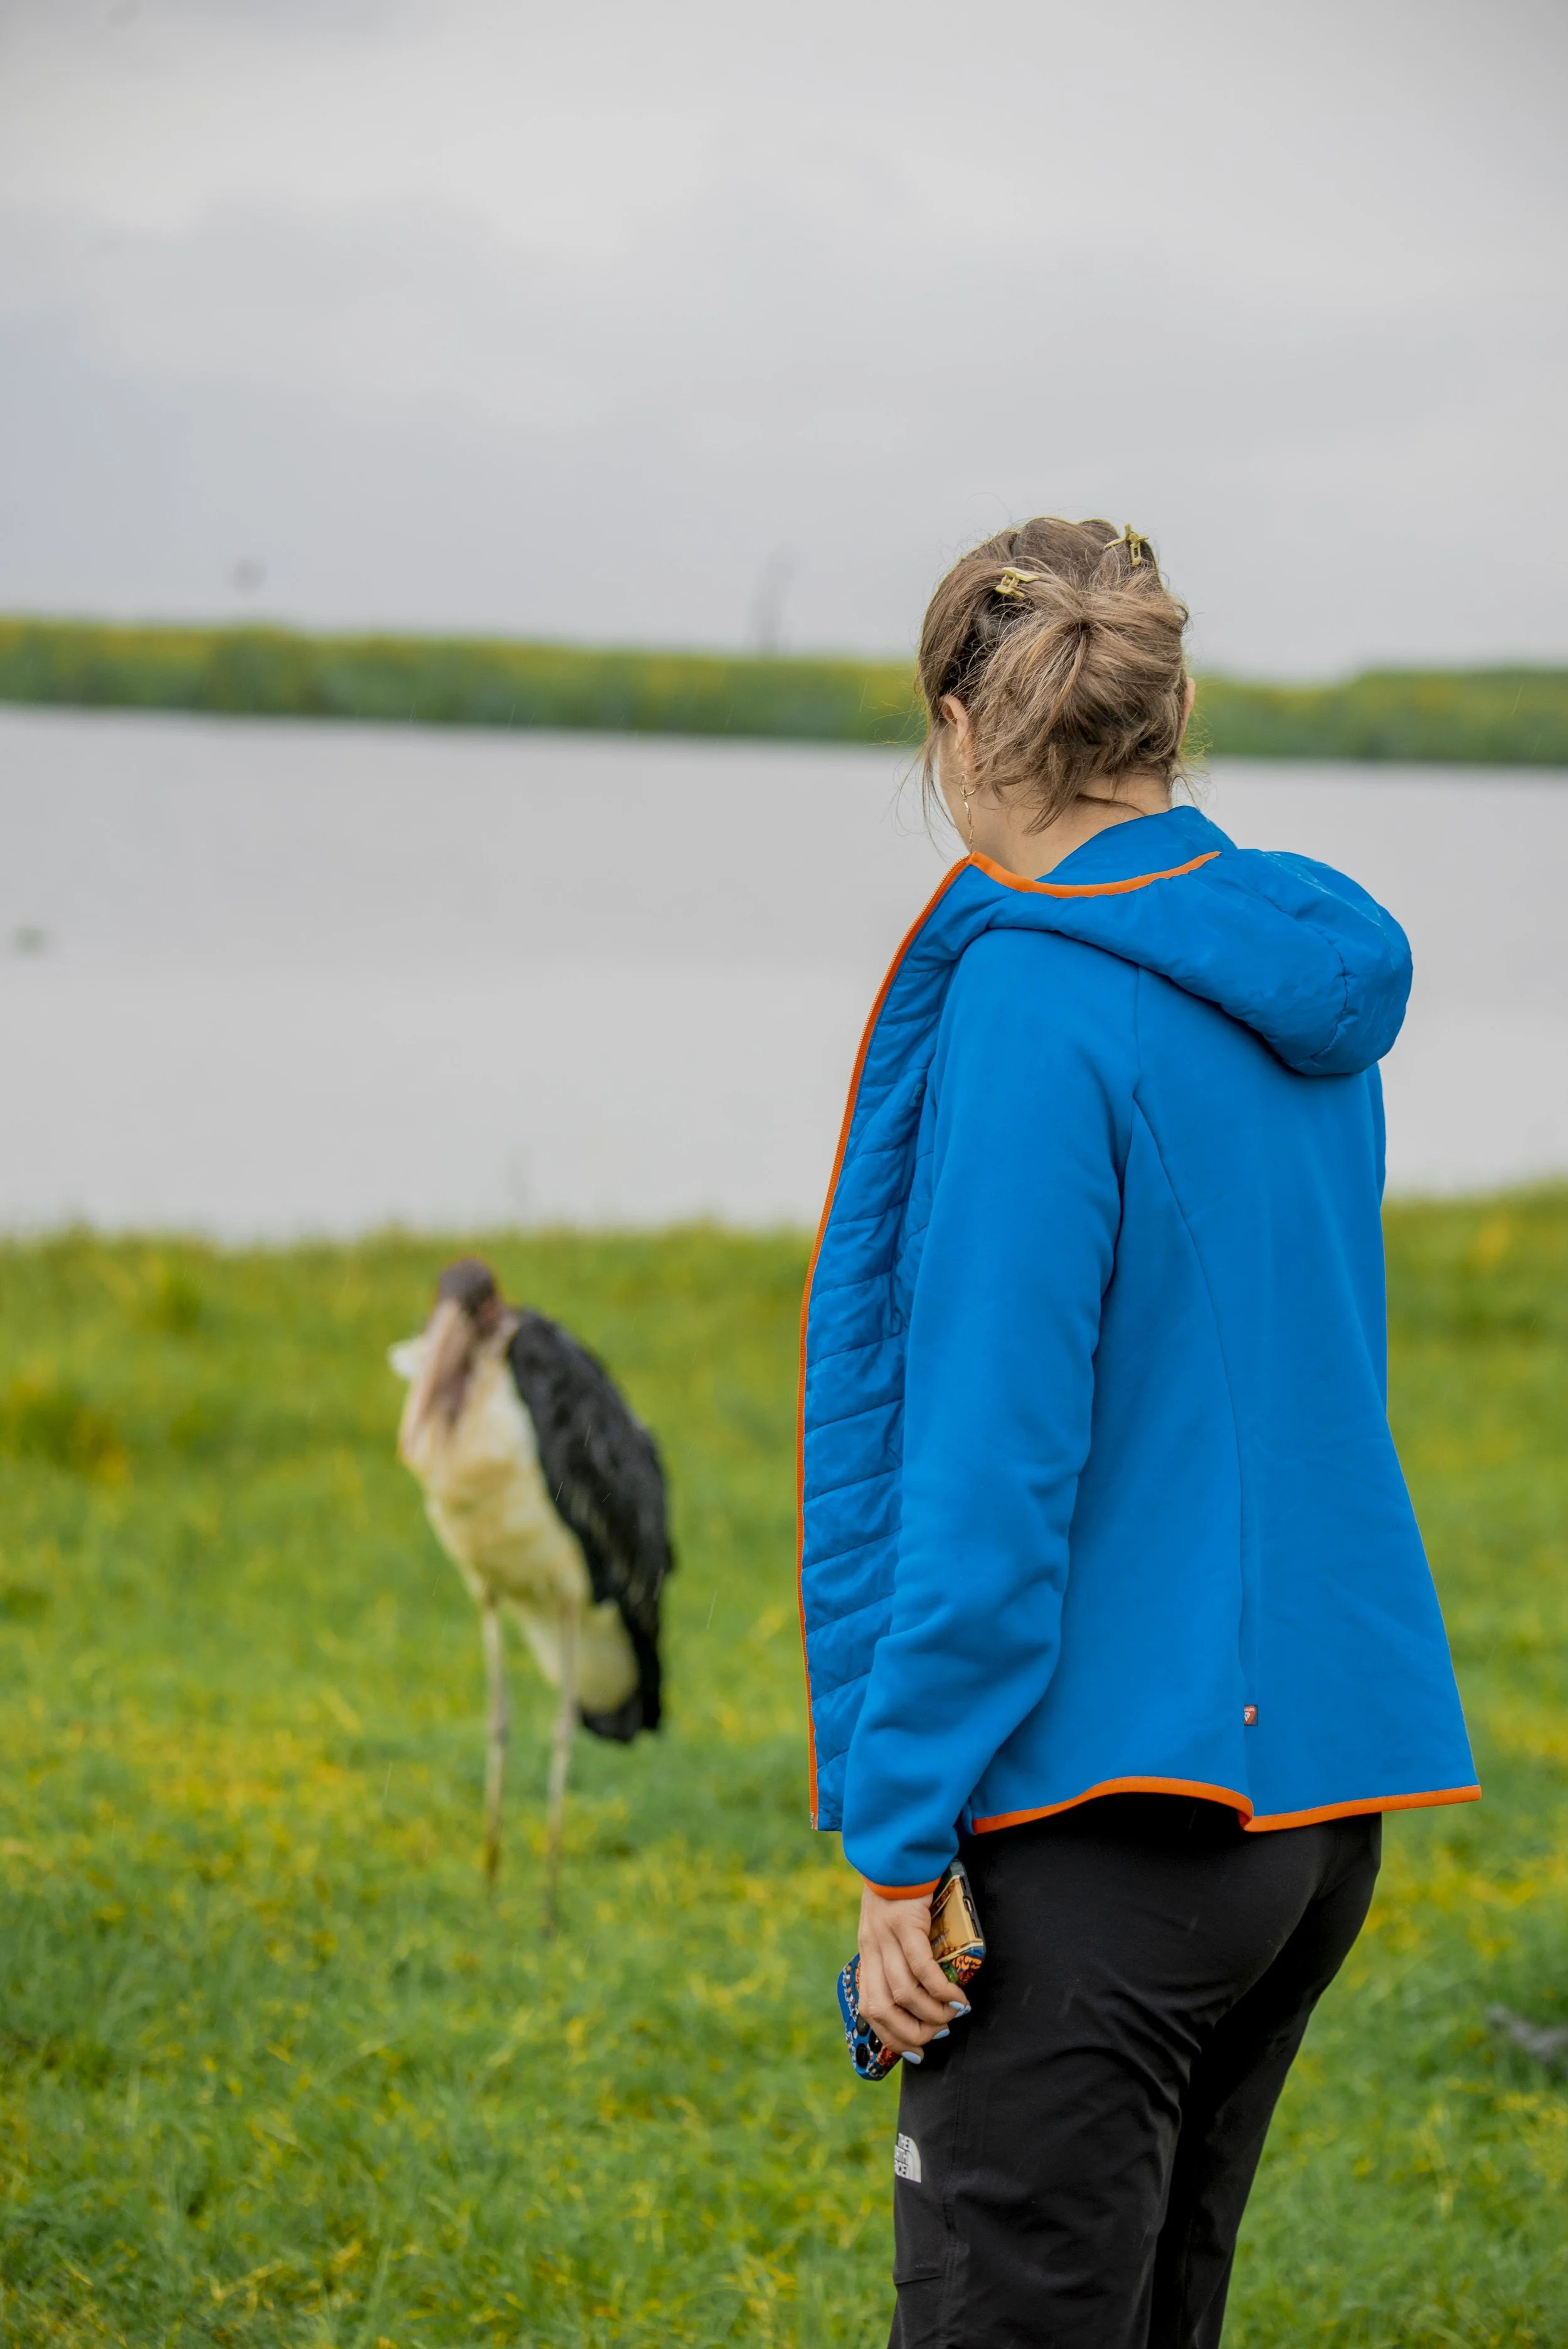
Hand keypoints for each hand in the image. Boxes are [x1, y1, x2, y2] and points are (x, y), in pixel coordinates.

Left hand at [857, 1883, 970, 2057]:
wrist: (899, 1851)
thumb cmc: (901, 1892)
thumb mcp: (889, 1928)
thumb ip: (896, 1958)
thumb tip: (918, 1996)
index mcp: (867, 1954)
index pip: (869, 2008)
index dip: (892, 2037)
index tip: (916, 2052)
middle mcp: (871, 1948)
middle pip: (882, 2009)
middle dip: (912, 2033)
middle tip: (938, 2035)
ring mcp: (886, 1936)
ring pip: (904, 1993)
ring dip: (931, 2014)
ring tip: (953, 2016)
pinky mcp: (906, 1923)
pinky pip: (922, 1967)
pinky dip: (940, 1989)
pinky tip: (957, 1997)